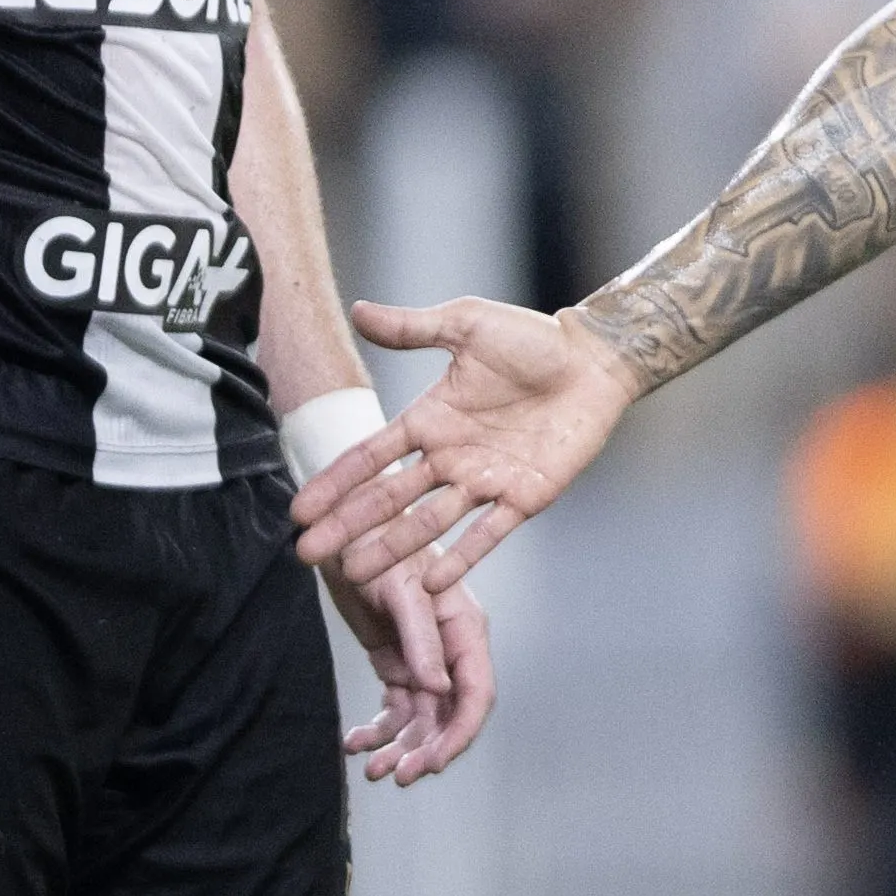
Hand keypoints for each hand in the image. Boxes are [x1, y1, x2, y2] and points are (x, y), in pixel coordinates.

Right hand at [293, 297, 644, 592]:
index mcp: (430, 419)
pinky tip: (432, 583)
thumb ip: (413, 329)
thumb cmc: (535, 339)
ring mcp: (485, 479)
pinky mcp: (524, 496)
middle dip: (348, 526)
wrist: (595, 359)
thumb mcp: (466, 324)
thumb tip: (357, 311)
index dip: (335, 482)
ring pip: (429, 522)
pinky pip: (487, 533)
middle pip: (388, 498)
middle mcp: (450, 456)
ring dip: (393, 548)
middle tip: (308, 555)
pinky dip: (461, 558)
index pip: (371, 457)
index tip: (300, 510)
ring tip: (356, 574)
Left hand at [319, 547, 493, 785]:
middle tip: (395, 774)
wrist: (346, 531)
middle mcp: (449, 651)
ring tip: (370, 768)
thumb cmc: (379, 545)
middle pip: (449, 715)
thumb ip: (421, 640)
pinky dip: (376, 731)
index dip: (460, 734)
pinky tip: (354, 742)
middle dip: (425, 750)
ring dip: (398, 747)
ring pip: (420, 720)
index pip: (476, 693)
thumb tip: (438, 690)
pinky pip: (394, 709)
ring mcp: (423, 660)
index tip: (434, 763)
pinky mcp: (397, 664)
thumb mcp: (401, 591)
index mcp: (465, 630)